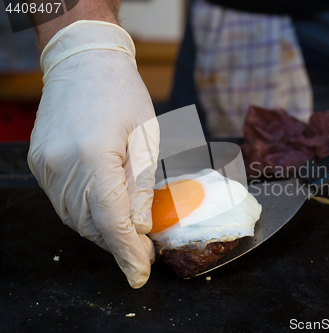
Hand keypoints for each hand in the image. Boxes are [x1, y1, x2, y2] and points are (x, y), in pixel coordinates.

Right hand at [28, 21, 159, 287]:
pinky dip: (85, 213)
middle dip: (118, 243)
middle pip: (91, 224)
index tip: (140, 273)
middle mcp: (63, 165)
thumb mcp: (146, 137)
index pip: (112, 220)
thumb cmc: (123, 94)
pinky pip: (63, 201)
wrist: (83, 62)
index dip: (127, 251)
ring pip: (74, 218)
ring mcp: (46, 165)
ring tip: (128, 231)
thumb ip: (142, 185)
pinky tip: (104, 210)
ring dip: (101, 231)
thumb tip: (141, 225)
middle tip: (144, 248)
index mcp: (94, 157)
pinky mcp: (40, 162)